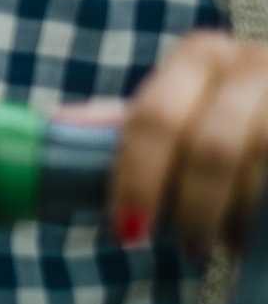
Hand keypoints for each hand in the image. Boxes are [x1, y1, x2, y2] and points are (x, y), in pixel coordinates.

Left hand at [103, 30, 267, 253]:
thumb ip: (130, 123)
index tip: (128, 232)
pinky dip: (263, 216)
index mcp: (200, 56)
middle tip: (183, 248)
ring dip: (235, 217)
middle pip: (212, 148)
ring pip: (259, 164)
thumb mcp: (184, 110)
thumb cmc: (230, 113)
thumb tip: (56, 125)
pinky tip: (251, 237)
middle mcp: (250, 62)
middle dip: (191, 208)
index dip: (139, 181)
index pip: (155, 119)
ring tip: (224, 245)